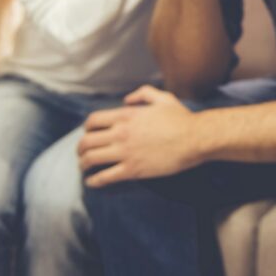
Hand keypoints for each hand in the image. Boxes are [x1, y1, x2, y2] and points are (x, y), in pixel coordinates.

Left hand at [78, 85, 205, 187]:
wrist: (195, 138)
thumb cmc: (181, 118)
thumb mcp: (163, 98)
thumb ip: (143, 93)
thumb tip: (127, 99)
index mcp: (126, 116)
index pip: (92, 121)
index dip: (86, 128)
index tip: (88, 134)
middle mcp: (121, 133)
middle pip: (86, 141)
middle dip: (80, 148)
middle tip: (82, 153)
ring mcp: (125, 152)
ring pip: (91, 159)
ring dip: (83, 164)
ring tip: (84, 167)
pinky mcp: (133, 170)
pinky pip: (105, 177)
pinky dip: (94, 181)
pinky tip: (92, 182)